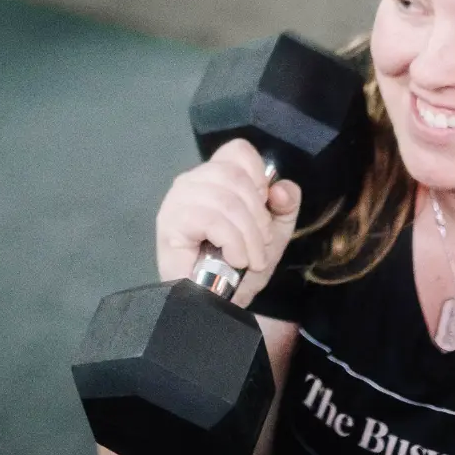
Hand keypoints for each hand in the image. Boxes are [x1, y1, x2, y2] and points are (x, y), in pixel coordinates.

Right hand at [153, 139, 302, 307]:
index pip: (237, 150)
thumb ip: (284, 205)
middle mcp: (192, 180)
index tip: (264, 205)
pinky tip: (234, 258)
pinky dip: (232, 242)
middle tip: (261, 245)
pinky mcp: (170, 223)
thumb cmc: (239, 265)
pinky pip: (210, 219)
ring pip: (225, 200)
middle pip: (234, 176)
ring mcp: (177, 200)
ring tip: (249, 258)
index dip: (258, 175)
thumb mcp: (272, 232)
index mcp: (215, 176)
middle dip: (258, 216)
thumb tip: (282, 188)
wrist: (218, 303)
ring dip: (247, 236)